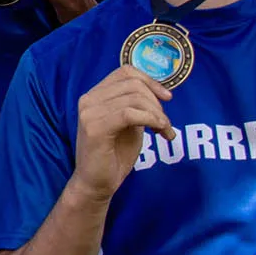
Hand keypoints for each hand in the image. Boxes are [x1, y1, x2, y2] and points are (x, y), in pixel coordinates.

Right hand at [72, 67, 173, 199]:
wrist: (97, 182)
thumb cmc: (114, 154)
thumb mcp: (129, 123)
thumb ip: (136, 105)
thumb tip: (159, 91)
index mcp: (95, 95)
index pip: (125, 72)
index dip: (150, 81)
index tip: (167, 98)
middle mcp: (88, 99)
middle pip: (133, 84)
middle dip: (157, 102)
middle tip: (165, 124)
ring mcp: (89, 113)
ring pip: (134, 98)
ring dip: (157, 115)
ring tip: (164, 131)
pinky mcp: (95, 128)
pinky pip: (130, 114)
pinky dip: (151, 120)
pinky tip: (159, 131)